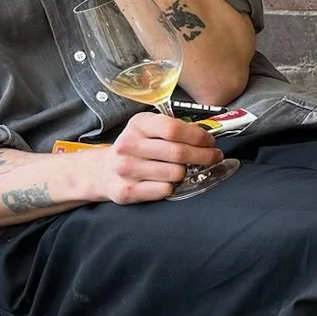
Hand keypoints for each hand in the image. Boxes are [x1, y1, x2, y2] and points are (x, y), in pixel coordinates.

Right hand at [87, 113, 220, 203]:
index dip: (198, 136)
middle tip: (214, 156)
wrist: (102, 172)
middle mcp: (129, 145)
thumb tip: (205, 135)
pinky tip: (167, 181)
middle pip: (179, 152)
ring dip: (186, 172)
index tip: (210, 141)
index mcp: (138, 125)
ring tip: (183, 169)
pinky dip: (173, 186)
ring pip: (176, 173)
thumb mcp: (149, 129)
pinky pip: (165, 190)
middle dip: (204, 155)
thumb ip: (174, 128)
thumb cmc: (136, 148)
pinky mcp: (127, 191)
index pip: (174, 129)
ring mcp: (127, 169)